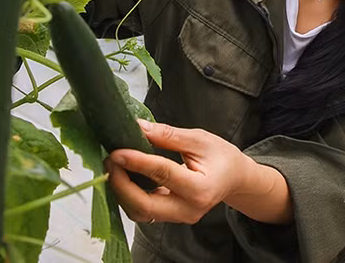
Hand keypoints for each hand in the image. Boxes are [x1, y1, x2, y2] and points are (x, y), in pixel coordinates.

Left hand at [105, 119, 255, 224]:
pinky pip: (143, 211)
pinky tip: (121, 177)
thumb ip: (167, 135)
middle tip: (110, 160)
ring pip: (140, 212)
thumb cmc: (220, 156)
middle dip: (121, 185)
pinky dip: (128, 196)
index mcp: (201, 188)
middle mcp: (189, 209)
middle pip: (145, 206)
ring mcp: (179, 218)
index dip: (137, 162)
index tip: (117, 151)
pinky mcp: (170, 217)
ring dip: (121, 192)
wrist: (234, 178)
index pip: (163, 174)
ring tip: (112, 166)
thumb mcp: (198, 139)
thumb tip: (137, 126)